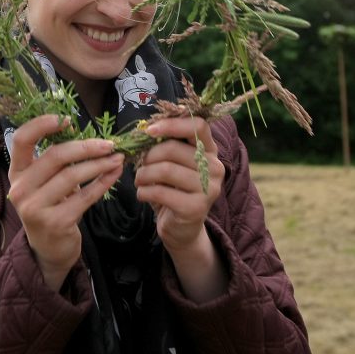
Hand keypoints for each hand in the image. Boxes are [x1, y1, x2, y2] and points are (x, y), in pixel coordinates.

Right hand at [7, 115, 123, 290]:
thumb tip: (92, 137)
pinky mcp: (56, 222)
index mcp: (16, 173)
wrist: (49, 249)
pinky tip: (115, 174)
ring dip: (100, 164)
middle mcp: (21, 188)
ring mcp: (36, 207)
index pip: (21, 139)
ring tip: (117, 158)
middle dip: (87, 147)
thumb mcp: (44, 184)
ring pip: (73, 175)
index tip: (67, 120)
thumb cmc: (50, 207)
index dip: (42, 125)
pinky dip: (103, 182)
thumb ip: (56, 162)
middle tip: (109, 144)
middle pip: (56, 156)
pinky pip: (86, 196)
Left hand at [135, 116, 227, 301]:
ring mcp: (208, 188)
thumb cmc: (174, 190)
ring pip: (165, 169)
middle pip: (173, 148)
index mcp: (210, 150)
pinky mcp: (196, 208)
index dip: (171, 124)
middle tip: (139, 165)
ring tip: (139, 180)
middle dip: (148, 155)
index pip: (198, 125)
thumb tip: (146, 128)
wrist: (182, 229)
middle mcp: (215, 167)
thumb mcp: (174, 164)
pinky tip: (143, 195)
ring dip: (143, 174)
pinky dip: (144, 192)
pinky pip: (160, 192)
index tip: (149, 131)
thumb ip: (167, 144)